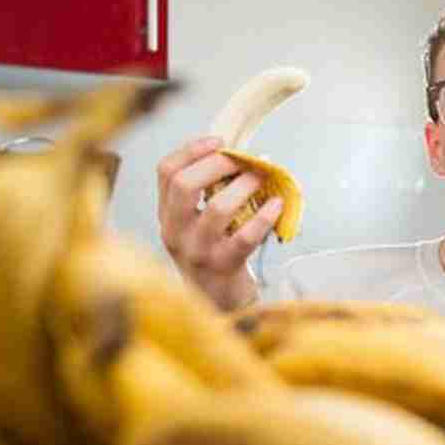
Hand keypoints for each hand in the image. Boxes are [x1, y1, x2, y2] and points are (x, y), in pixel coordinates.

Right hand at [157, 136, 283, 309]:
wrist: (219, 303)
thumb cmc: (215, 254)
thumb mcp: (197, 225)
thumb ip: (206, 194)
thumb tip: (242, 156)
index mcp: (167, 216)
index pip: (166, 172)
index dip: (191, 150)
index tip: (219, 142)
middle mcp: (175, 232)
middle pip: (184, 185)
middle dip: (217, 165)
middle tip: (243, 160)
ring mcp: (198, 251)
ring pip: (217, 209)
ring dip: (244, 187)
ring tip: (262, 178)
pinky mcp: (223, 267)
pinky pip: (245, 237)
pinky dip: (264, 216)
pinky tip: (278, 204)